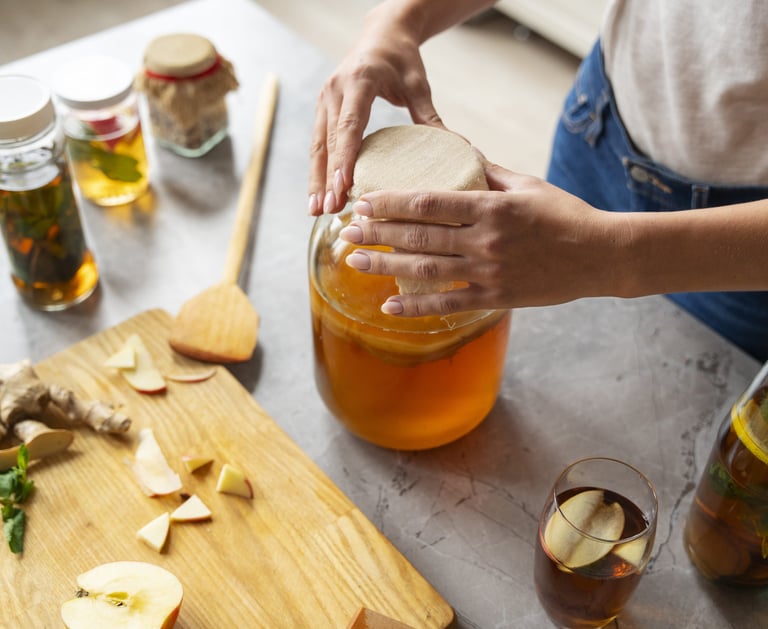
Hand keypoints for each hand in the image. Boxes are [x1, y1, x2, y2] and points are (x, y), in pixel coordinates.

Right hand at [308, 5, 442, 215]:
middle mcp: (336, 89)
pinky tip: (319, 195)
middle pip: (329, 141)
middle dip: (327, 178)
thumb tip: (458, 148)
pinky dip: (317, 170)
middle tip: (329, 209)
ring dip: (316, 180)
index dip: (345, 157)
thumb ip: (430, 117)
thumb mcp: (418, 85)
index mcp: (359, 81)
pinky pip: (318, 144)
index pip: (349, 125)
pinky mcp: (322, 109)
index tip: (343, 186)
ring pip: (317, 146)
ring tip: (317, 211)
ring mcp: (325, 99)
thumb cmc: (401, 58)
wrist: (381, 34)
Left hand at [339, 162, 625, 315]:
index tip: (364, 203)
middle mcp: (485, 240)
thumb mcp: (528, 185)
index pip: (428, 202)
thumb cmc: (565, 215)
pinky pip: (448, 304)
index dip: (391, 203)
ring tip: (353, 262)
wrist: (601, 255)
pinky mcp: (496, 297)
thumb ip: (489, 173)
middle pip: (418, 237)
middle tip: (345, 233)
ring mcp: (489, 272)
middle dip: (376, 234)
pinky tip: (389, 307)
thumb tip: (460, 155)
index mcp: (490, 206)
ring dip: (385, 267)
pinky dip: (416, 308)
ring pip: (426, 271)